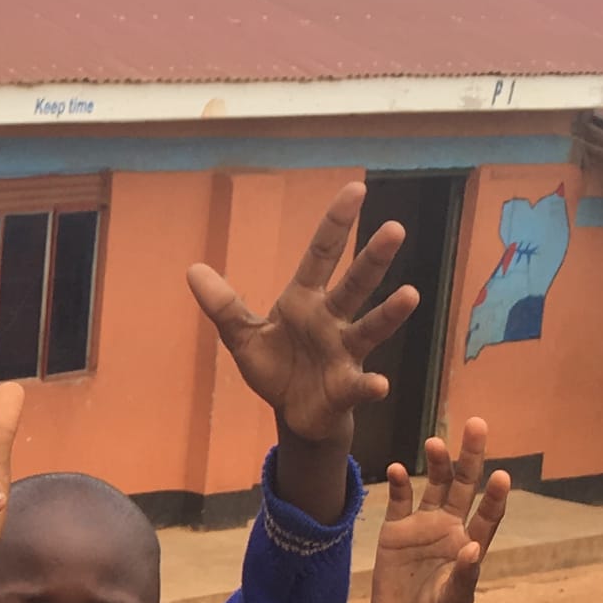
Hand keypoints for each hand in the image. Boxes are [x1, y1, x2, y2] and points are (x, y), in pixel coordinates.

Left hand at [186, 183, 418, 453]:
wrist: (294, 413)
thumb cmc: (276, 367)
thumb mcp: (242, 336)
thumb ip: (223, 305)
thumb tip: (192, 269)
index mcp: (304, 301)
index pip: (321, 255)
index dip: (337, 223)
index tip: (357, 189)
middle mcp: (332, 320)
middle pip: (354, 284)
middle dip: (373, 258)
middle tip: (395, 228)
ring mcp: (344, 352)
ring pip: (371, 327)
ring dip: (390, 313)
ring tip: (410, 294)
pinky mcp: (347, 386)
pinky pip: (360, 384)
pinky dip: (370, 385)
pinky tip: (379, 384)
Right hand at [368, 418, 512, 602]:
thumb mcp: (453, 602)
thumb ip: (464, 576)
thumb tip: (473, 547)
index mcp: (470, 544)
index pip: (489, 513)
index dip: (495, 496)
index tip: (502, 477)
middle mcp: (450, 527)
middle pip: (464, 485)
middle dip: (470, 457)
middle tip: (476, 425)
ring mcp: (423, 526)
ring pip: (435, 485)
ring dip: (437, 463)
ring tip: (435, 443)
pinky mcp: (395, 530)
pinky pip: (399, 500)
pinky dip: (399, 484)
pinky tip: (399, 469)